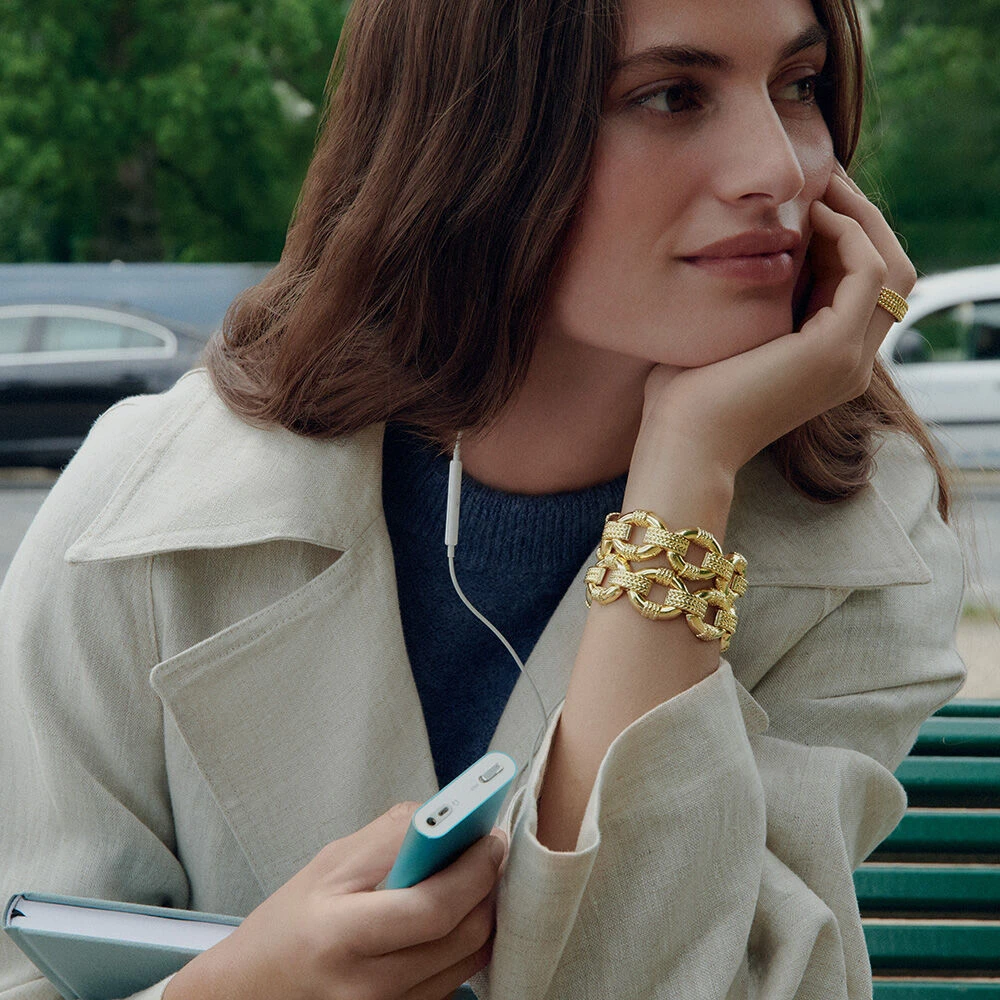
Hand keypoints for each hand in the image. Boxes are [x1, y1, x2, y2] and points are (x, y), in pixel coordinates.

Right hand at [163, 801, 507, 999]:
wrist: (249, 994)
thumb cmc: (287, 925)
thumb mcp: (329, 865)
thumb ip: (390, 838)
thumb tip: (447, 817)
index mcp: (343, 936)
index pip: (433, 908)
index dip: (474, 869)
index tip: (491, 837)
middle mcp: (368, 987)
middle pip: (462, 938)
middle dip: (487, 887)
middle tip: (488, 852)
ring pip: (467, 963)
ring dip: (482, 916)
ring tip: (471, 881)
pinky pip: (452, 984)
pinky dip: (462, 947)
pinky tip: (450, 920)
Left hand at [631, 163, 917, 486]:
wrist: (680, 442)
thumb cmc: (684, 395)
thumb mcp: (726, 334)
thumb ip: (749, 298)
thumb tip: (742, 247)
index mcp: (827, 361)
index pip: (861, 285)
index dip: (845, 235)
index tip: (810, 196)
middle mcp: (850, 362)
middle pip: (889, 272)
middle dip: (862, 218)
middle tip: (826, 179)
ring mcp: (849, 359)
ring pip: (891, 267)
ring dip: (861, 218)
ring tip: (820, 187)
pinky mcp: (834, 350)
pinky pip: (868, 273)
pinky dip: (848, 235)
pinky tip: (811, 216)